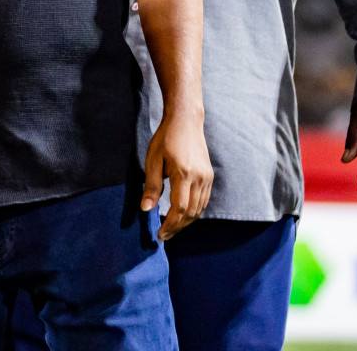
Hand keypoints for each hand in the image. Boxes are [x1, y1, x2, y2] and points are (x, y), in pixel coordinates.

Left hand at [142, 111, 211, 241]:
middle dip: (177, 227)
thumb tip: (146, 209)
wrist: (186, 121)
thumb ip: (151, 185)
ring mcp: (207, 177)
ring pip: (199, 209)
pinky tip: (183, 215)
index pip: (179, 208)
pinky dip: (194, 211)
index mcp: (183, 173)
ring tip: (171, 228)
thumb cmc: (165, 138)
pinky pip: (203, 200)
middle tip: (164, 236)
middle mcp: (199, 178)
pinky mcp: (210, 176)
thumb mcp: (153, 160)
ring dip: (186, 222)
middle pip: (191, 212)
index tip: (160, 234)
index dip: (170, 224)